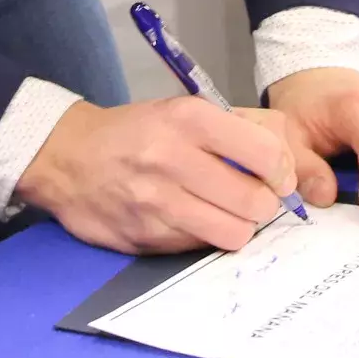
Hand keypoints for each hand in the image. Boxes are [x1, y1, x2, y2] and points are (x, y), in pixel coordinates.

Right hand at [18, 97, 332, 254]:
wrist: (66, 156)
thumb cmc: (136, 132)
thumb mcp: (184, 111)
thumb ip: (240, 128)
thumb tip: (292, 162)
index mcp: (189, 118)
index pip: (267, 153)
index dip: (283, 172)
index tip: (278, 177)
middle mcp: (173, 157)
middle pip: (256, 200)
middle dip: (265, 204)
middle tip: (254, 199)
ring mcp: (157, 201)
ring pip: (234, 232)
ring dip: (239, 226)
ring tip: (227, 213)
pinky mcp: (145, 235)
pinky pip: (201, 247)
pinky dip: (206, 237)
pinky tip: (194, 220)